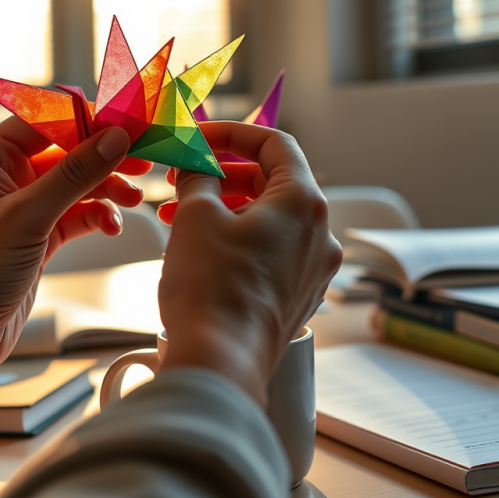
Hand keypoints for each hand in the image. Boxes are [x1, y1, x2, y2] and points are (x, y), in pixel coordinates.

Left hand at [0, 117, 149, 378]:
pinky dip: (99, 216)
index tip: (131, 127)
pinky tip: (112, 227)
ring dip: (108, 188)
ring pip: (79, 182)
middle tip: (144, 163)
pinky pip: (80, 213)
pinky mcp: (41, 234)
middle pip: (70, 149)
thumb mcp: (27, 217)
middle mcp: (9, 174)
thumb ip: (75, 174)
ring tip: (135, 199)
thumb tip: (115, 138)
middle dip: (107, 156)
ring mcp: (27, 205)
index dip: (92, 120)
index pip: (50, 119)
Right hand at [157, 121, 341, 405]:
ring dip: (227, 208)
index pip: (275, 144)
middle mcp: (319, 234)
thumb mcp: (195, 215)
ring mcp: (313, 268)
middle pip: (273, 182)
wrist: (220, 363)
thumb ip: (198, 177)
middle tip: (183, 179)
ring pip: (270, 218)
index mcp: (303, 203)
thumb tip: (196, 163)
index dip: (233, 134)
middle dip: (223, 175)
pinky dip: (241, 237)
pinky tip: (203, 246)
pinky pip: (272, 250)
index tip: (200, 138)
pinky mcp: (299, 295)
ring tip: (179, 216)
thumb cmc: (211, 287)